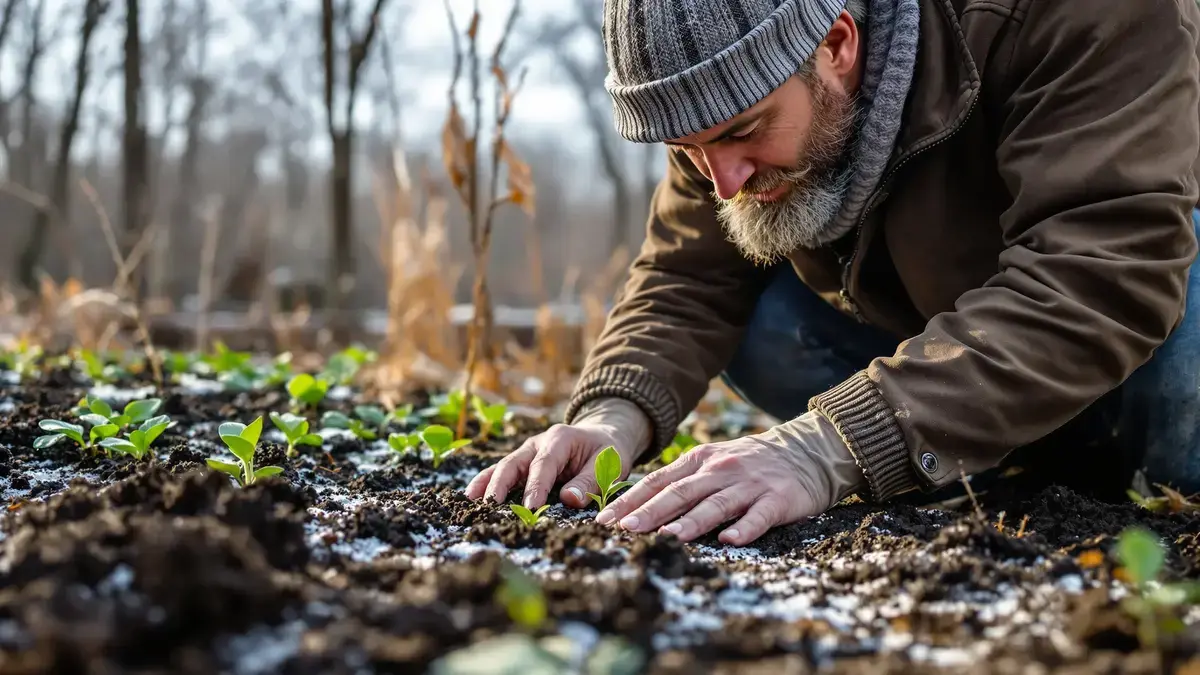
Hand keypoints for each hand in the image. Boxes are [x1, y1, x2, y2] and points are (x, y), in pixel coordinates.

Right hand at [463, 406, 646, 508]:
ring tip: (470, 502)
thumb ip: (589, 482)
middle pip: (514, 463)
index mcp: (560, 439)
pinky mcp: (523, 461)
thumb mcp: (607, 465)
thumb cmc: (605, 452)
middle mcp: (538, 442)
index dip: (536, 487)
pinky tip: (471, 496)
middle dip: (501, 485)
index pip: (544, 465)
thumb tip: (569, 499)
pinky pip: (501, 470)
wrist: (602, 436)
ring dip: (487, 483)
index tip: (531, 508)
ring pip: (503, 466)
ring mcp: (527, 451)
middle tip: (492, 507)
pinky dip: (486, 481)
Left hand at [594, 414, 858, 545]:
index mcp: (699, 461)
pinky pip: (759, 516)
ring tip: (668, 537)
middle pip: (680, 492)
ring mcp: (749, 484)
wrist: (806, 451)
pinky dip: (744, 528)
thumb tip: (637, 505)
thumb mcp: (712, 462)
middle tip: (623, 530)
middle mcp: (720, 470)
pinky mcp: (777, 499)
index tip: (604, 519)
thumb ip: (682, 480)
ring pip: (715, 504)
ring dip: (691, 522)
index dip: (630, 500)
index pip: (658, 481)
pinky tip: (729, 540)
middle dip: (649, 512)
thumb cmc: (750, 465)